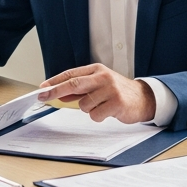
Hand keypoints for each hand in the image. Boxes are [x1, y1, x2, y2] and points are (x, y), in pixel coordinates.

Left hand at [37, 64, 155, 123]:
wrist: (143, 98)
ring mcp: (110, 89)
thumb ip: (80, 89)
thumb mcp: (99, 85)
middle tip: (43, 97)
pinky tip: (108, 111)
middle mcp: (103, 77)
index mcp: (97, 70)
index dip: (55, 81)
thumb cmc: (118, 91)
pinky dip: (98, 116)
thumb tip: (60, 94)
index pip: (71, 74)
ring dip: (89, 109)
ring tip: (102, 106)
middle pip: (73, 84)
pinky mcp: (116, 103)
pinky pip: (95, 115)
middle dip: (55, 91)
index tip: (42, 88)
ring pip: (84, 105)